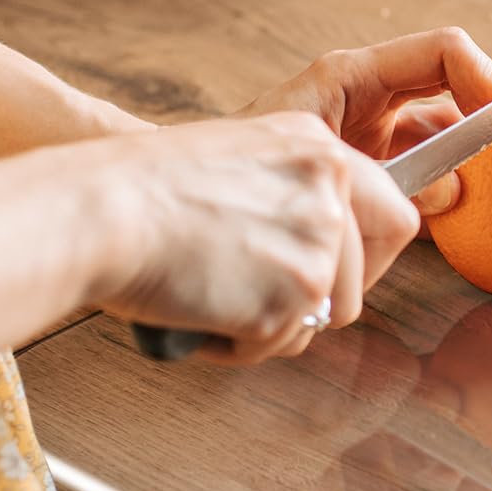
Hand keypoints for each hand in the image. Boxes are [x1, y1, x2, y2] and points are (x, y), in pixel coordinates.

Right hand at [92, 114, 418, 362]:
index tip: (339, 274)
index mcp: (319, 147)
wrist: (97, 211)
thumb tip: (322, 243)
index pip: (394, 212)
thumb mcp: (239, 159)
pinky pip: (280, 343)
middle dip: (319, 300)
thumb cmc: (141, 189)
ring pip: (323, 315)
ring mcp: (318, 244)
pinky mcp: (294, 296)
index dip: (372, 256)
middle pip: (363, 277)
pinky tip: (200, 312)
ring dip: (275, 323)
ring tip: (215, 297)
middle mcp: (332, 191)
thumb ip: (292, 191)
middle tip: (263, 298)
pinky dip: (240, 344)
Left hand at [242, 28, 491, 221]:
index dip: (487, 74)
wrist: (200, 203)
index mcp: (355, 75)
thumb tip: (454, 189)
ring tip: (483, 183)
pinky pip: (430, 172)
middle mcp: (372, 97)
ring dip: (471, 158)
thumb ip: (387, 171)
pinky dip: (448, 189)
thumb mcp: (318, 160)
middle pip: (458, 88)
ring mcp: (376, 132)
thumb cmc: (241, 169)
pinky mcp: (375, 170)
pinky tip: (453, 210)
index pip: (443, 52)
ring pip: (449, 135)